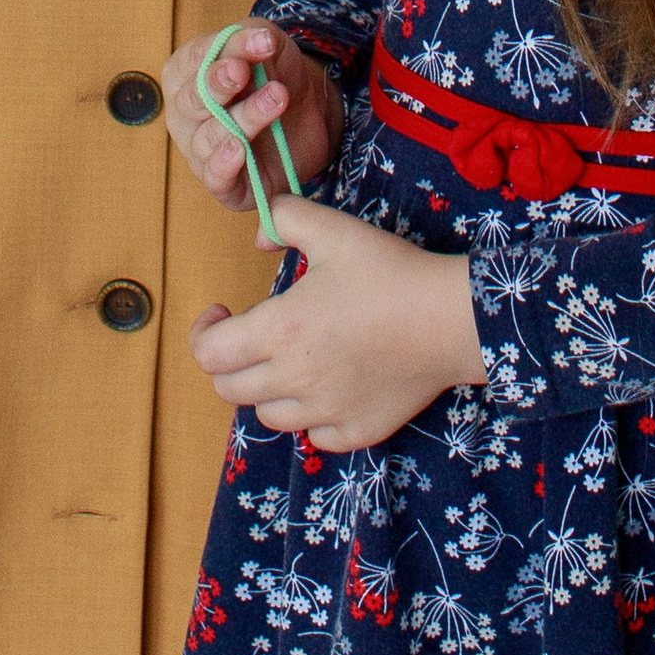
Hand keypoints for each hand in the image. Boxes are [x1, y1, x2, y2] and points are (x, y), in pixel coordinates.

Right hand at [165, 21, 344, 213]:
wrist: (307, 117)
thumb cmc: (273, 76)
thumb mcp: (269, 46)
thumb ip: (258, 37)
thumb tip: (260, 39)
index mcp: (185, 75)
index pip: (193, 60)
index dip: (222, 51)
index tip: (260, 42)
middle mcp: (185, 116)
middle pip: (193, 100)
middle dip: (218, 84)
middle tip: (243, 71)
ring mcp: (200, 152)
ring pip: (209, 137)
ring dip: (244, 117)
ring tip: (276, 99)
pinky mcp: (225, 184)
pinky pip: (216, 177)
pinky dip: (225, 164)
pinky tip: (240, 149)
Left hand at [189, 199, 486, 453]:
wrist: (450, 319)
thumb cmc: (390, 272)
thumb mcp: (334, 230)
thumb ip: (284, 218)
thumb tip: (258, 237)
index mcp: (280, 331)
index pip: (209, 354)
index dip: (204, 332)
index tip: (224, 313)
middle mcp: (294, 380)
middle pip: (229, 390)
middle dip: (230, 361)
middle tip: (253, 336)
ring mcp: (325, 412)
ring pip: (268, 416)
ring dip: (268, 390)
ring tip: (292, 359)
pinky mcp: (356, 432)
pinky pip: (315, 436)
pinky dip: (312, 416)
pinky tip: (329, 385)